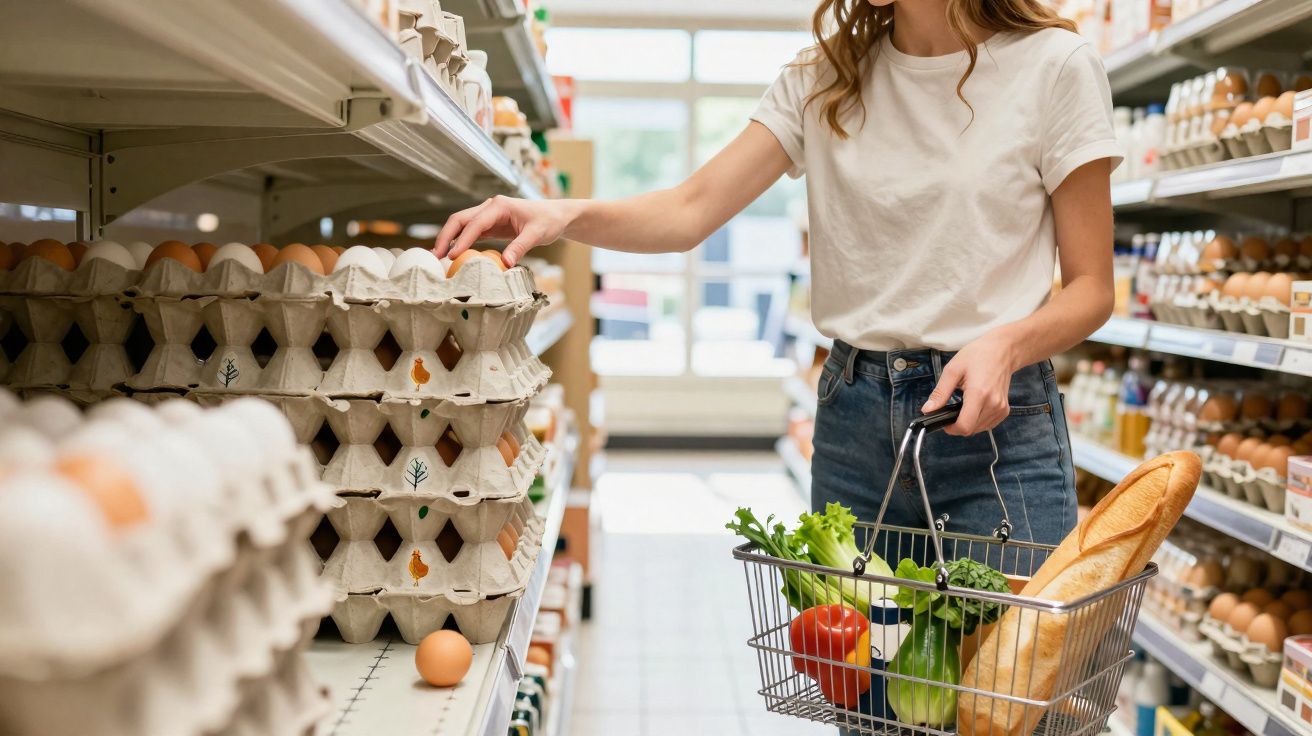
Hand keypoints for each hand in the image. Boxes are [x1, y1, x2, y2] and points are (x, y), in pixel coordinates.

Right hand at [434, 195, 573, 265]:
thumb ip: (520, 247)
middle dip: (446, 236)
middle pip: (460, 219)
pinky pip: (470, 232)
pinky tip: (452, 254)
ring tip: (438, 257)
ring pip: (462, 225)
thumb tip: (505, 263)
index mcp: (499, 205)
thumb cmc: (548, 221)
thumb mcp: (537, 234)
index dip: (462, 239)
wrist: (556, 216)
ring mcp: (488, 215)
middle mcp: (490, 207)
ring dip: (449, 239)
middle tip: (436, 256)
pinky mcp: (490, 225)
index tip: (452, 255)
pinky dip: (460, 242)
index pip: (475, 223)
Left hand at [921, 331, 1019, 436]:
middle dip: (957, 424)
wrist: (1002, 351)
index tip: (943, 421)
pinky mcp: (1004, 410)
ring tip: (963, 404)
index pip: (964, 426)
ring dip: (967, 422)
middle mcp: (993, 404)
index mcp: (979, 394)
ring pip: (978, 429)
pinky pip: (987, 425)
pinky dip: (977, 421)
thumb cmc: (978, 356)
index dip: (950, 428)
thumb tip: (927, 410)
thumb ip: (940, 393)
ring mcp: (1001, 409)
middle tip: (951, 409)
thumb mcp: (953, 370)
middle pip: (970, 430)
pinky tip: (973, 407)